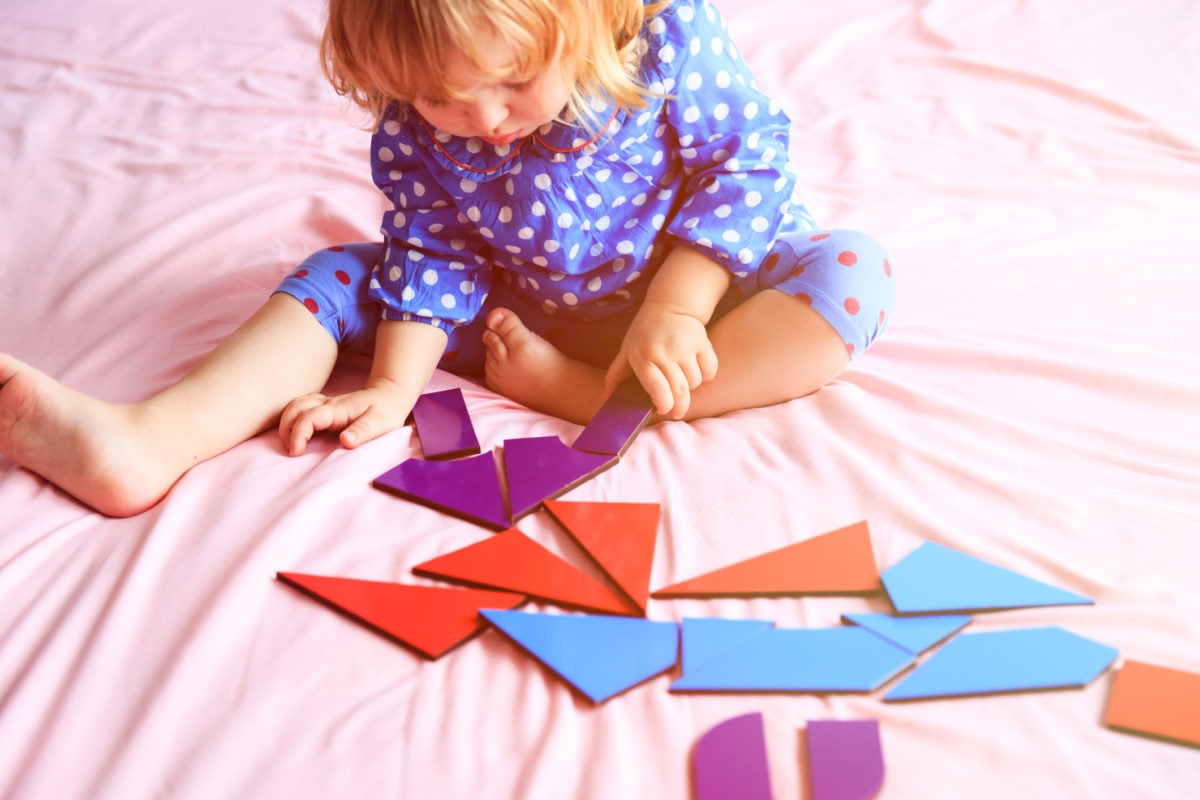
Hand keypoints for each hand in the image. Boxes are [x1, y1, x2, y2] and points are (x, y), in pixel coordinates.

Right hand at [278, 381, 414, 455]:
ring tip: (290, 444)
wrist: (389, 396)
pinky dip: (292, 418)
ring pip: (294, 405)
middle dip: (285, 428)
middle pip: (294, 408)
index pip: (308, 417)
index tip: (296, 453)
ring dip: (286, 422)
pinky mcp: (324, 407)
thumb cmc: (385, 412)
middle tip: (291, 451)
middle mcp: (327, 403)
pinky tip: (296, 432)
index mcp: (337, 409)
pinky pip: (300, 407)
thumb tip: (345, 442)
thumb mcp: (380, 424)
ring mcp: (324, 403)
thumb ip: (362, 432)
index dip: (298, 434)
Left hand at [605, 301, 717, 419]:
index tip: (664, 409)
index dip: (663, 404)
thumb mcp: (626, 350)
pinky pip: (709, 370)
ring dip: (691, 387)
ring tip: (682, 381)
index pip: (657, 388)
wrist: (670, 305)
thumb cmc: (644, 333)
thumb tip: (605, 397)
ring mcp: (686, 347)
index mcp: (644, 357)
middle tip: (677, 411)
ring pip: (695, 382)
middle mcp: (665, 352)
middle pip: (680, 390)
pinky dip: (706, 375)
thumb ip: (615, 375)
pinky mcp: (703, 342)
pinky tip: (696, 370)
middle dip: (680, 406)